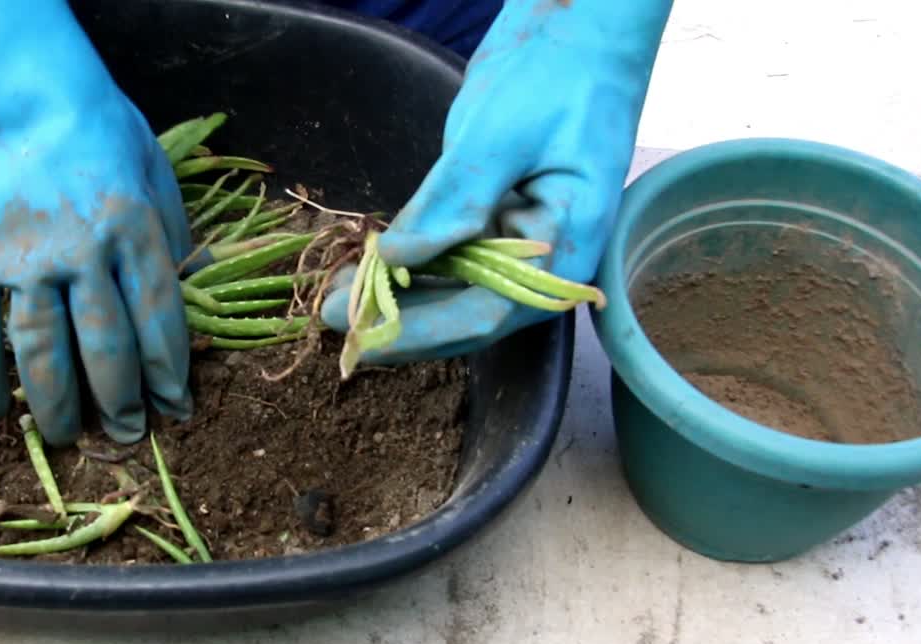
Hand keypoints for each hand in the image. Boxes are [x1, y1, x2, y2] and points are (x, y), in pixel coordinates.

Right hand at [0, 0, 191, 444]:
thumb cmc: (85, 117)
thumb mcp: (149, 161)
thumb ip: (166, 226)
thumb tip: (186, 282)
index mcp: (133, 229)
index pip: (159, 320)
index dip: (169, 373)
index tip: (175, 408)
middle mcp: (81, 253)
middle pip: (105, 348)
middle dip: (120, 402)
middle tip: (126, 437)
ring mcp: (19, 259)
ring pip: (41, 352)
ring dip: (55, 404)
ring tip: (65, 437)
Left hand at [323, 0, 672, 363]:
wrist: (584, 25)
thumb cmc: (558, 74)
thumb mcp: (498, 137)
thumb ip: (453, 202)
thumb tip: (398, 258)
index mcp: (567, 248)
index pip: (488, 313)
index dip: (422, 331)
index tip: (364, 335)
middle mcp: (546, 256)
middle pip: (469, 311)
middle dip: (402, 320)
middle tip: (336, 319)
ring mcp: (520, 235)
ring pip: (456, 286)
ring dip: (401, 295)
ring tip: (341, 296)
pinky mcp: (498, 212)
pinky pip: (453, 251)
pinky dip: (412, 260)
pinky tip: (370, 264)